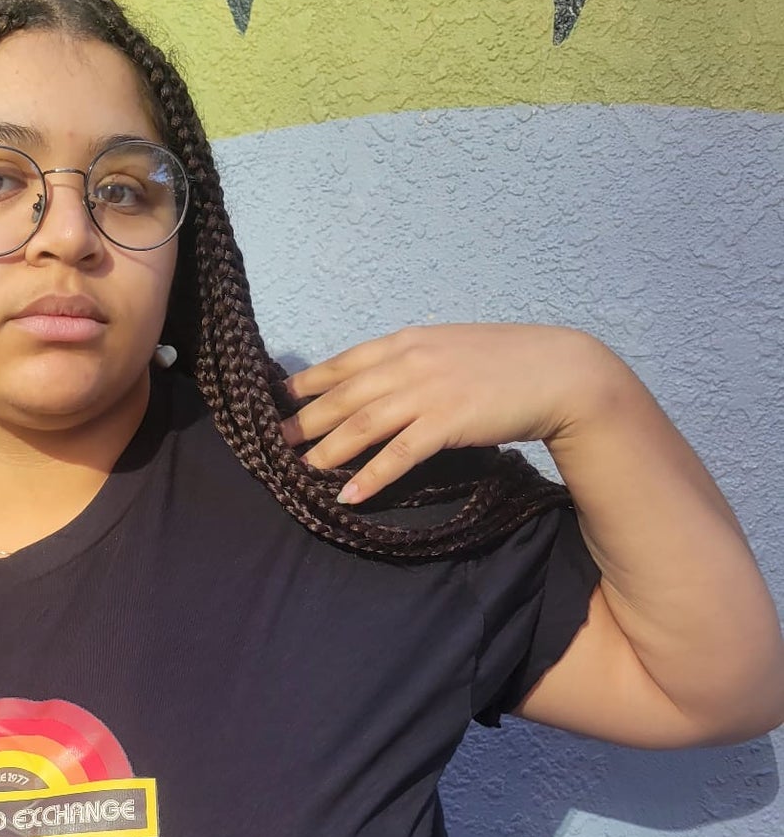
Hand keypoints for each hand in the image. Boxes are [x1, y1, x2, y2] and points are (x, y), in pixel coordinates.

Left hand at [280, 324, 636, 504]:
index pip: (343, 362)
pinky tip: (349, 494)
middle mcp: (410, 362)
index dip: (307, 384)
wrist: (560, 372)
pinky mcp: (448, 422)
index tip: (277, 402)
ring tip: (300, 472)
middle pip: (343, 396)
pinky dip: (370, 475)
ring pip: (363, 424)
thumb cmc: (504, 363)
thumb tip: (373, 384)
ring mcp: (428, 391)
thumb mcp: (447, 350)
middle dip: (305, 422)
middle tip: (275, 445)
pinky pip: (399, 454)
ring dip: (327, 451)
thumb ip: (409, 362)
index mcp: (406, 341)